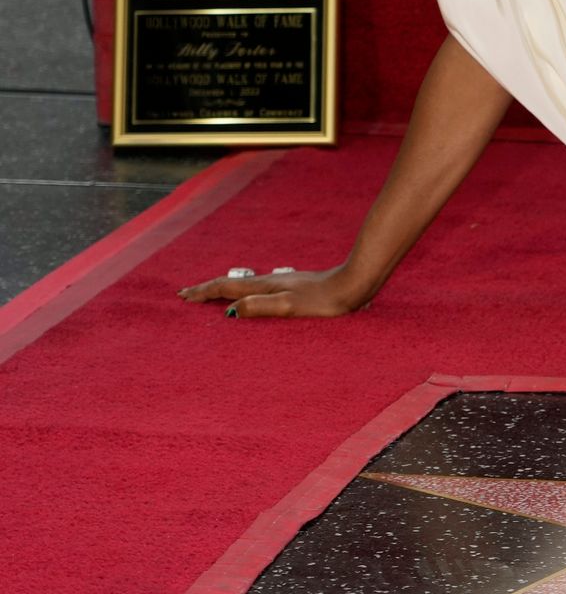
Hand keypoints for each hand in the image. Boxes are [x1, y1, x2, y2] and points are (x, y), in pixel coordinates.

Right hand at [178, 265, 371, 318]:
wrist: (355, 285)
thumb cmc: (324, 299)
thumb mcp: (290, 307)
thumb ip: (260, 307)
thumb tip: (230, 311)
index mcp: (265, 286)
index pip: (227, 289)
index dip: (204, 292)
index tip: (182, 296)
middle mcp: (271, 282)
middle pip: (233, 285)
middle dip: (208, 289)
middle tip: (188, 294)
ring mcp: (283, 284)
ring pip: (247, 287)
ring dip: (226, 290)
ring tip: (213, 296)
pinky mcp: (296, 288)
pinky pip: (261, 291)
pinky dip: (246, 293)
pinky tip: (254, 298)